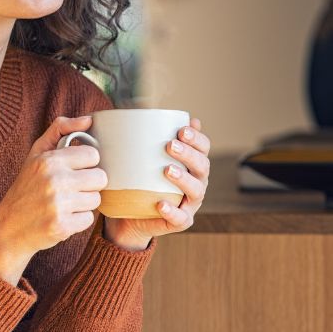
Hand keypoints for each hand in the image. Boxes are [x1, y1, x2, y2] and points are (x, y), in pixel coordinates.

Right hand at [0, 115, 107, 284]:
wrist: (8, 227)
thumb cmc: (26, 187)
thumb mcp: (36, 154)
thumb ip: (60, 130)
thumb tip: (89, 119)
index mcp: (49, 160)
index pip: (93, 155)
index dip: (86, 164)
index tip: (74, 170)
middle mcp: (54, 180)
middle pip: (100, 178)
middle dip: (89, 184)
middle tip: (72, 188)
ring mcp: (58, 205)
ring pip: (96, 199)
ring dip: (84, 203)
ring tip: (65, 203)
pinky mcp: (62, 226)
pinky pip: (88, 219)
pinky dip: (78, 221)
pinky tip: (62, 217)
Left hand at [103, 118, 211, 250]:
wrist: (129, 215)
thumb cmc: (138, 180)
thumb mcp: (139, 157)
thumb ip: (144, 138)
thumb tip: (139, 110)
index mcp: (191, 164)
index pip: (203, 148)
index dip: (197, 138)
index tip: (181, 130)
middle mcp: (196, 182)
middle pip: (202, 166)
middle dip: (189, 154)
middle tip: (170, 145)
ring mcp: (190, 203)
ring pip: (196, 191)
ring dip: (184, 179)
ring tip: (167, 170)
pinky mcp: (180, 221)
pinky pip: (180, 218)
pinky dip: (172, 211)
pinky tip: (161, 204)